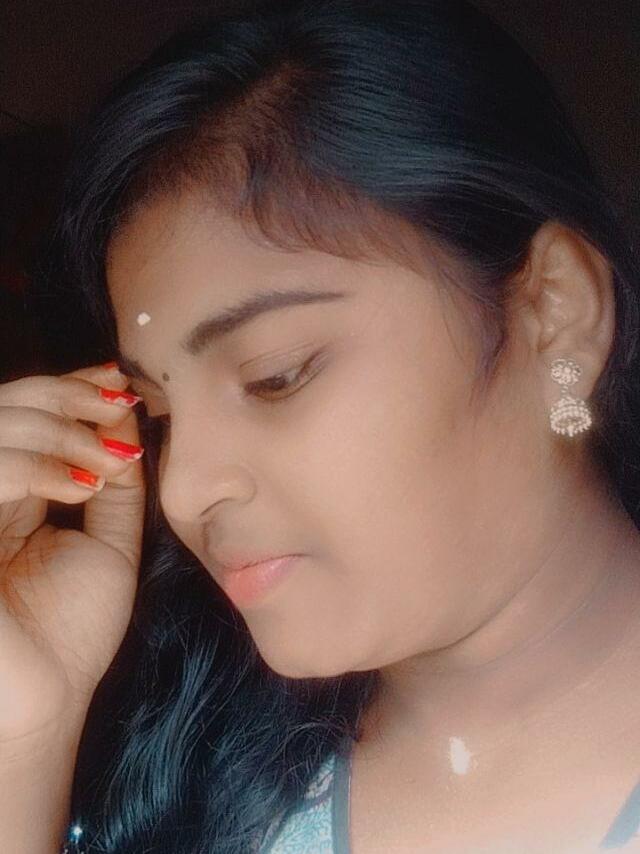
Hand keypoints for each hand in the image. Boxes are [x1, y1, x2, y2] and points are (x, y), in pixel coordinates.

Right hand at [0, 362, 145, 753]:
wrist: (45, 701)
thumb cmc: (72, 631)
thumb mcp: (108, 543)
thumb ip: (117, 486)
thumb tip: (125, 421)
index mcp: (9, 495)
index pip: (24, 416)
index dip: (66, 389)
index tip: (117, 378)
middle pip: (2, 408)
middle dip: (64, 397)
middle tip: (118, 405)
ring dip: (56, 431)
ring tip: (107, 461)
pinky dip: (33, 467)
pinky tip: (81, 486)